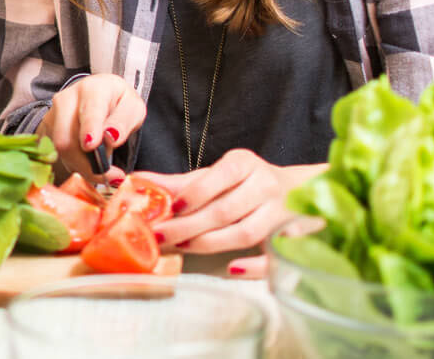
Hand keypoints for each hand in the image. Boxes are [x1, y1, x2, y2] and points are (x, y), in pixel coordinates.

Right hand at [35, 73, 143, 184]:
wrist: (101, 97)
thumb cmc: (119, 103)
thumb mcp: (133, 109)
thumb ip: (124, 122)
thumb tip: (111, 137)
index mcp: (93, 89)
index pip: (89, 111)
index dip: (89, 129)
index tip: (91, 145)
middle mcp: (67, 98)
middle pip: (67, 138)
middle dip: (86, 163)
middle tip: (110, 175)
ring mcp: (53, 114)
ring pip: (60, 150)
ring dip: (82, 166)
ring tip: (102, 168)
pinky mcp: (47, 129)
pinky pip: (58, 154)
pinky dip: (75, 164)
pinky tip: (88, 162)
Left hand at [135, 149, 324, 276]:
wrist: (298, 190)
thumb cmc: (245, 184)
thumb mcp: (215, 177)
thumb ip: (178, 183)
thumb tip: (136, 181)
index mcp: (245, 164)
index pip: (220, 176)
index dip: (195, 193)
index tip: (171, 207)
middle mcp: (266, 185)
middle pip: (226, 210)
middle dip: (190, 226)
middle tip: (162, 236)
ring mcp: (281, 213)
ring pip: (245, 232)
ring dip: (211, 243)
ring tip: (184, 247)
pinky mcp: (292, 238)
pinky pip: (274, 256)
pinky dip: (253, 266)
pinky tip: (231, 269)